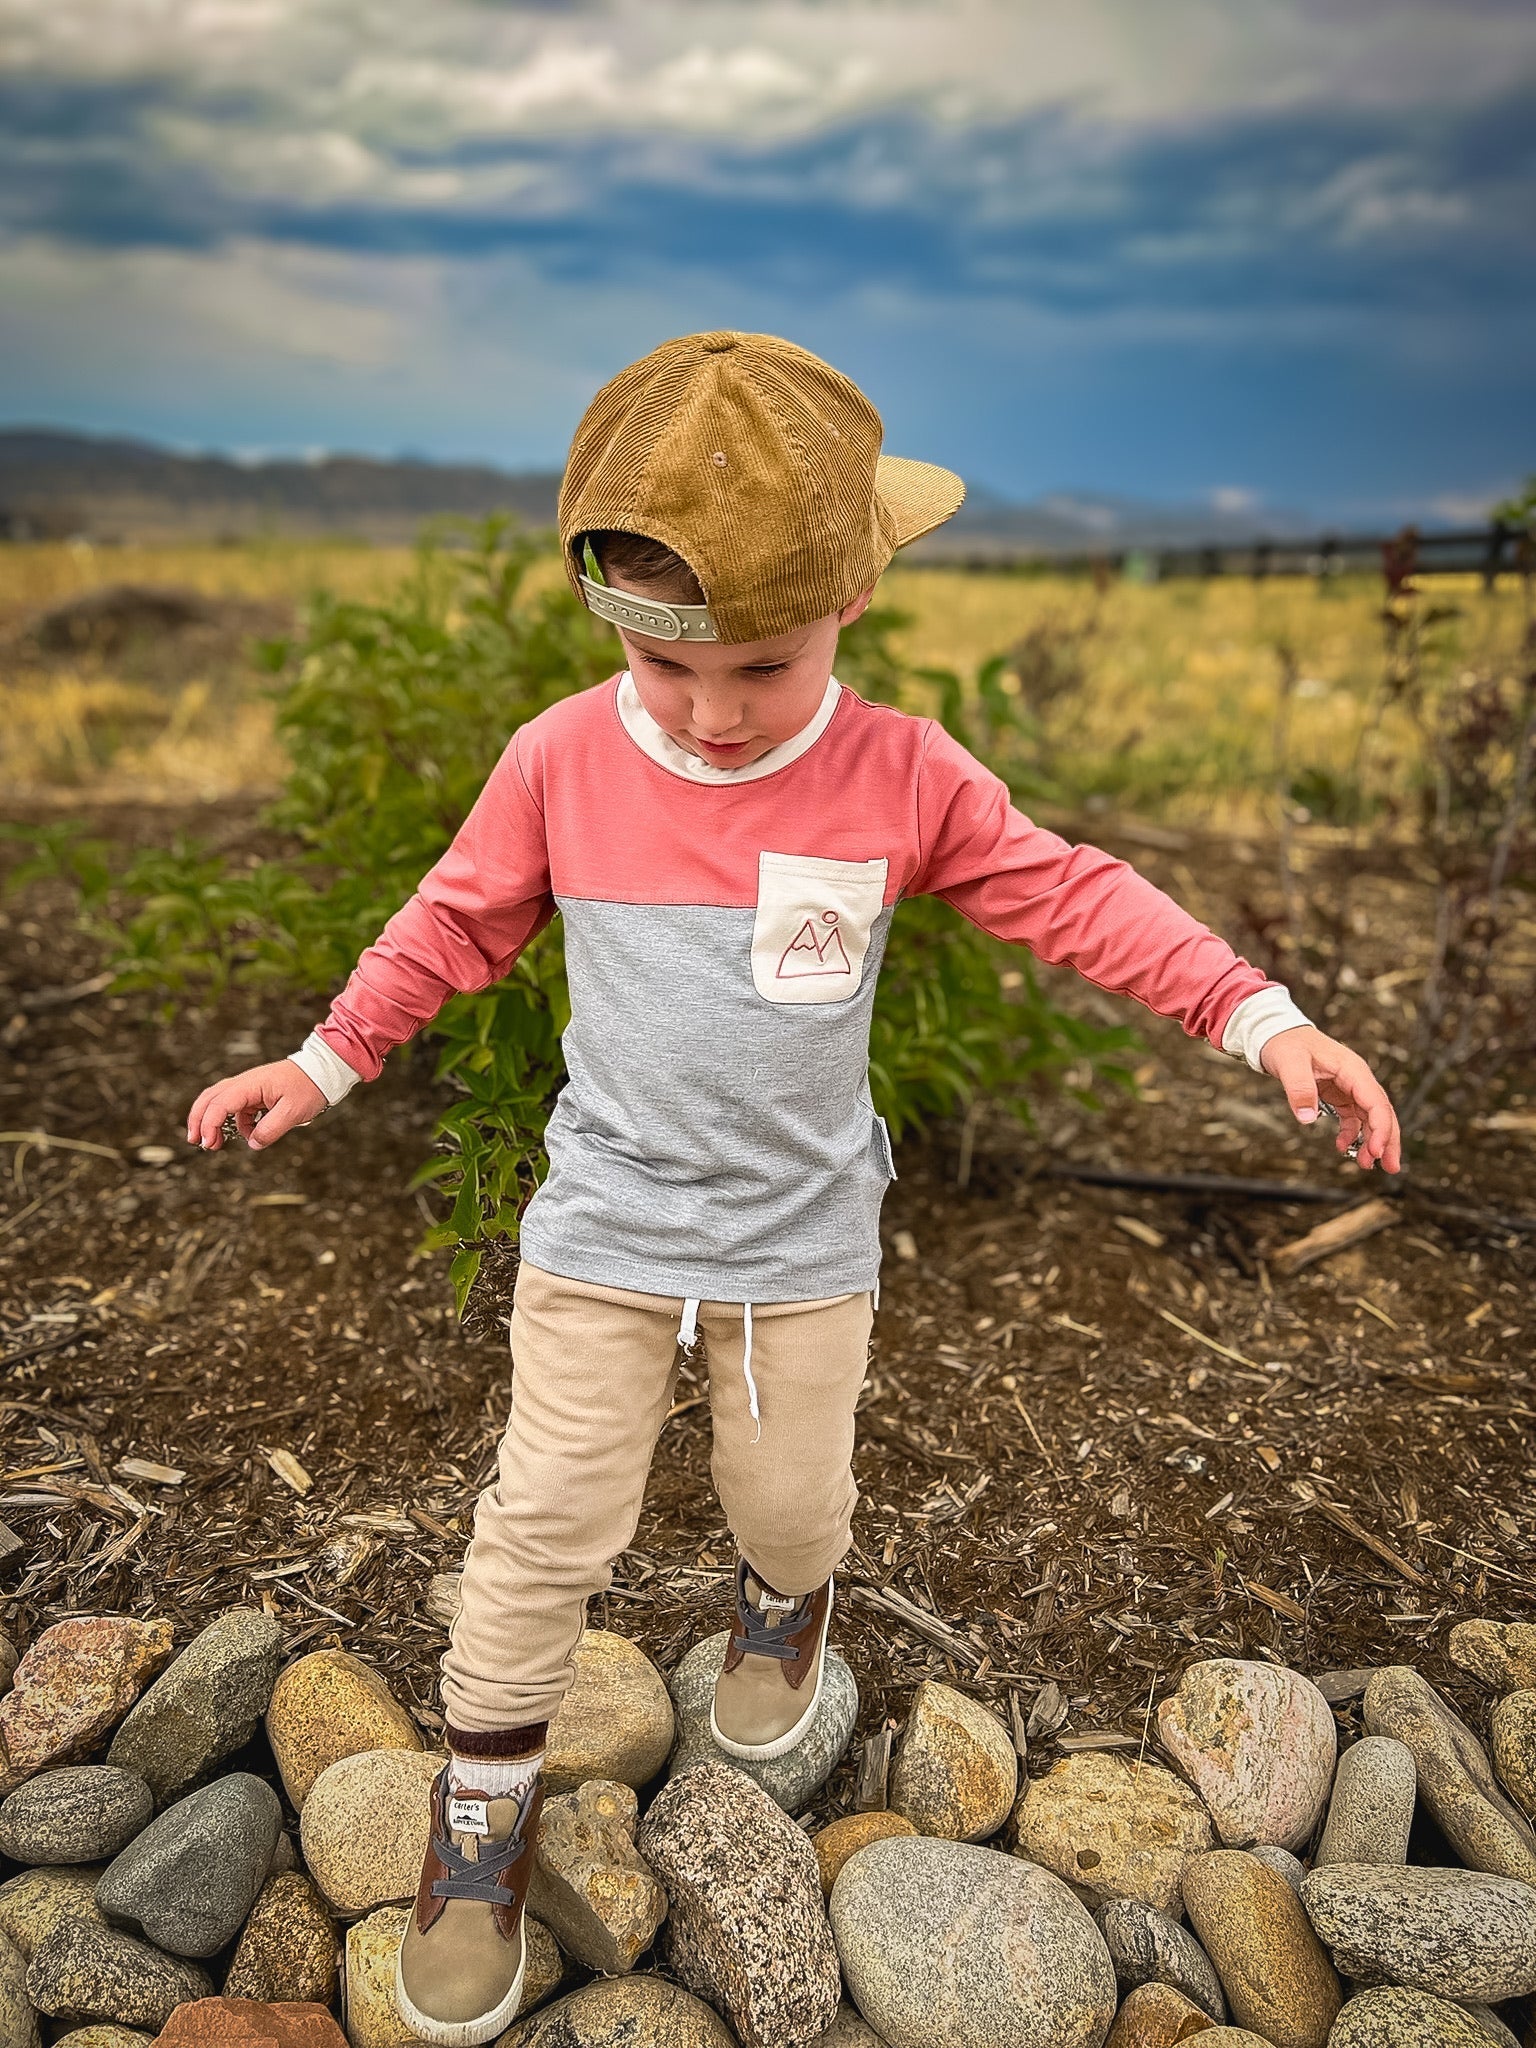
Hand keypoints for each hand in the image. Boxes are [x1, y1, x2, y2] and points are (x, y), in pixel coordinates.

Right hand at [186, 1060, 326, 1153]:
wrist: (322, 1072)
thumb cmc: (309, 1087)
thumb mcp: (293, 1112)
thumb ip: (271, 1130)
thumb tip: (252, 1144)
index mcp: (251, 1084)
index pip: (220, 1103)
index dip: (210, 1124)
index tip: (208, 1143)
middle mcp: (244, 1083)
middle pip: (210, 1098)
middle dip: (198, 1120)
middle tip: (195, 1141)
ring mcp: (248, 1088)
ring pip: (219, 1102)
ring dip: (211, 1121)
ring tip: (211, 1143)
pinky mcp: (254, 1094)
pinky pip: (237, 1109)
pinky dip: (234, 1123)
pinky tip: (246, 1135)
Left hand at [1260, 1025, 1400, 1173]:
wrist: (1276, 1034)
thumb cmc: (1286, 1043)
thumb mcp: (1289, 1063)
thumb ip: (1299, 1088)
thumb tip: (1307, 1118)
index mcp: (1352, 1069)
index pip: (1375, 1101)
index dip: (1380, 1127)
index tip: (1377, 1150)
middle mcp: (1356, 1079)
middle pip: (1381, 1112)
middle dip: (1387, 1140)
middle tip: (1390, 1167)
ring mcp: (1349, 1088)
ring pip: (1370, 1118)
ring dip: (1371, 1142)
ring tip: (1368, 1165)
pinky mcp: (1339, 1095)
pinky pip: (1352, 1118)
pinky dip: (1351, 1135)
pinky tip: (1343, 1148)